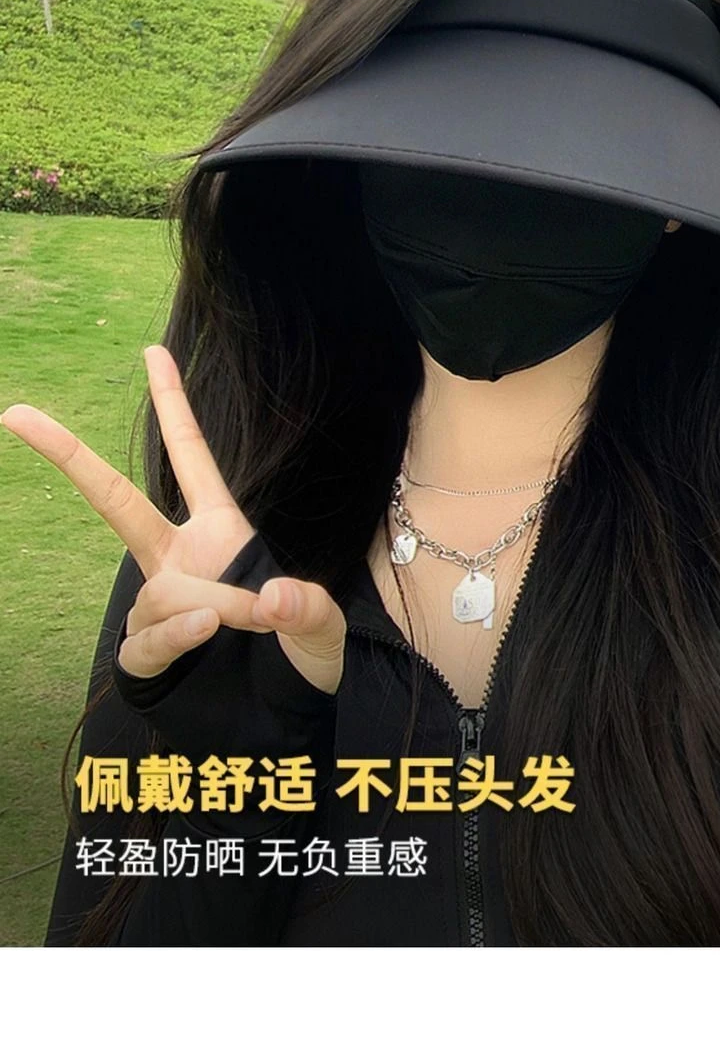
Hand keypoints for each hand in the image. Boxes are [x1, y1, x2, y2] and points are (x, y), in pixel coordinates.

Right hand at [0, 344, 345, 695]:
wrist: (276, 735)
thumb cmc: (299, 670)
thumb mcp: (323, 634)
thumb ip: (307, 611)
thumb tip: (271, 598)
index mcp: (223, 534)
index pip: (191, 459)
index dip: (172, 406)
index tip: (151, 351)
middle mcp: (180, 562)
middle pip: (115, 500)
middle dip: (67, 457)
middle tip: (15, 412)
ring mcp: (159, 608)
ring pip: (159, 589)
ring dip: (202, 603)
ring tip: (237, 620)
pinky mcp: (146, 655)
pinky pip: (149, 634)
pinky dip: (176, 629)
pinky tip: (204, 629)